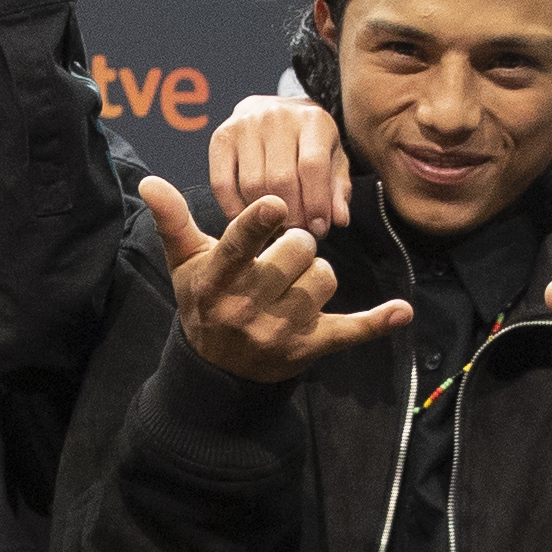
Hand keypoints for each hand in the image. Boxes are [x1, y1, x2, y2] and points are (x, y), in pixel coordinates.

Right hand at [139, 177, 408, 383]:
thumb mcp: (186, 263)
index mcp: (217, 281)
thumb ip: (173, 221)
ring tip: (293, 286)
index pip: (238, 247)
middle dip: (294, 246)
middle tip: (278, 260)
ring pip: (325, 277)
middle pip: (298, 250)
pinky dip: (377, 322)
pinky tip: (401, 311)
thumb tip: (149, 182)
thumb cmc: (205, 301)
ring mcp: (281, 330)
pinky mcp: (310, 348)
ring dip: (316, 274)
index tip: (274, 203)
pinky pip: (350, 330)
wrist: (218, 369)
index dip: (257, 223)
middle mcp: (248, 307)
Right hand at [202, 90, 353, 233]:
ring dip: (264, 217)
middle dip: (290, 216)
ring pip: (251, 185)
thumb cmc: (309, 144)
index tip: (318, 230)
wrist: (275, 112)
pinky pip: (222, 184)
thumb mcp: (333, 161)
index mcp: (312, 120)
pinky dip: (234, 210)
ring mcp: (245, 125)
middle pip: (280, 179)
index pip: (312, 166)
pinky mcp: (220, 137)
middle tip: (295, 234)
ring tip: (276, 228)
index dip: (315, 203)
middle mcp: (276, 116)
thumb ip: (338, 190)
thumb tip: (338, 220)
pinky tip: (250, 221)